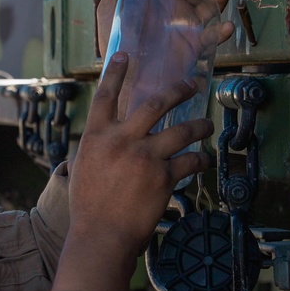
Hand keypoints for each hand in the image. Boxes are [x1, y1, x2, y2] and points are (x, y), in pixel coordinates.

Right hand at [53, 56, 212, 290]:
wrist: (102, 235)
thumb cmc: (88, 207)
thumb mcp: (83, 169)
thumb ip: (97, 148)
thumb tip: (107, 138)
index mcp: (96, 136)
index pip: (105, 95)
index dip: (115, 72)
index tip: (125, 55)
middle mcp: (121, 140)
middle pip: (155, 103)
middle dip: (178, 90)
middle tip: (192, 85)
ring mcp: (145, 157)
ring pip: (182, 130)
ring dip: (198, 125)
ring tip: (207, 124)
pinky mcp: (164, 177)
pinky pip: (189, 161)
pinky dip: (199, 160)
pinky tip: (203, 160)